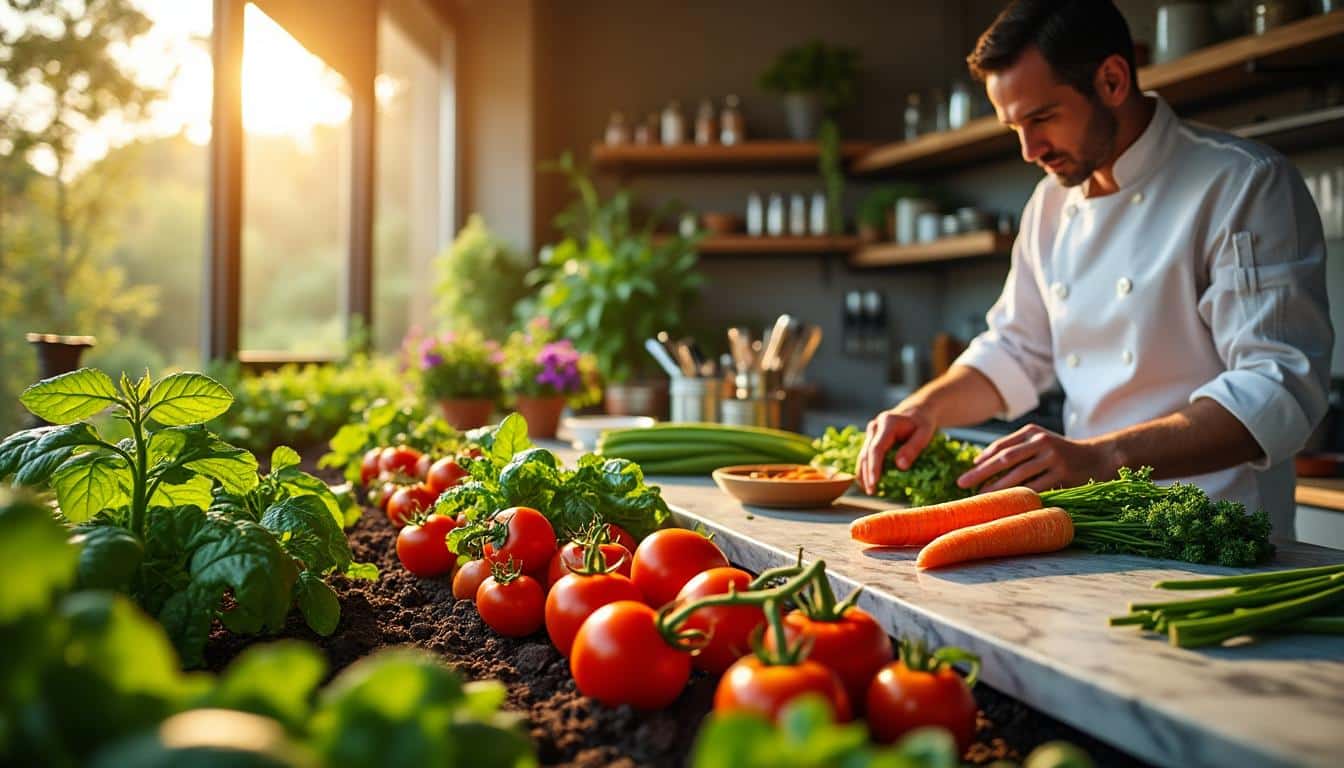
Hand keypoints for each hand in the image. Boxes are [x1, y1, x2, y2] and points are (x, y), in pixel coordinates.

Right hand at [857, 408, 935, 494]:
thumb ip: (913, 448)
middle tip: (870, 491)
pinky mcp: (871, 437)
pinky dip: (866, 468)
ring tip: (867, 490)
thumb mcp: (925, 433)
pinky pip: (866, 454)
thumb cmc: (923, 423)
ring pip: (863, 454)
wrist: (917, 411)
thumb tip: (900, 466)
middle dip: (866, 474)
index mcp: (887, 423)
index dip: (874, 467)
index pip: (876, 448)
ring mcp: (871, 431)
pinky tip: (867, 480)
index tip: (874, 482)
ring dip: (863, 473)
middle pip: (866, 453)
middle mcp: (875, 426)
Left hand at [956, 424, 1118, 492]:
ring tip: (981, 497)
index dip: (982, 460)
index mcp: (1031, 432)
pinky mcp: (1063, 474)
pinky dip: (1020, 496)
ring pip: (1018, 475)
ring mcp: (1052, 458)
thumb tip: (979, 462)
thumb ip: (1015, 449)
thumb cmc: (1062, 453)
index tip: (966, 473)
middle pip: (1004, 459)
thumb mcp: (1039, 443)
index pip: (1001, 446)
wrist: (1099, 458)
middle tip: (961, 483)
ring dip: (997, 488)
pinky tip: (1008, 504)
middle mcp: (1041, 442)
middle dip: (980, 473)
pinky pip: (1037, 487)